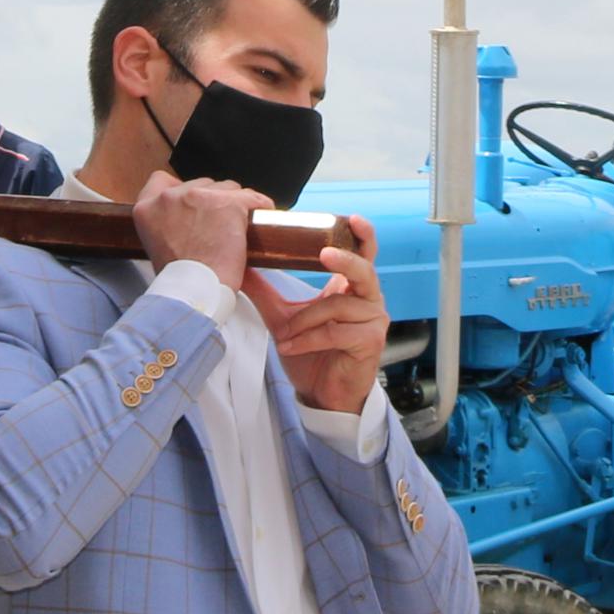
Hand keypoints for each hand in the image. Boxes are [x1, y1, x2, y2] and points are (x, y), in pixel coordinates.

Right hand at [133, 171, 266, 289]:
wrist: (196, 292)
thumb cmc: (179, 280)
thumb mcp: (156, 245)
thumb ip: (166, 223)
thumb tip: (187, 219)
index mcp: (146, 208)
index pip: (160, 180)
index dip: (179, 191)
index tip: (190, 203)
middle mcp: (170, 196)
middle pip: (200, 184)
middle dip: (210, 200)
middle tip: (216, 226)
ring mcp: (200, 197)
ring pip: (226, 188)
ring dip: (232, 204)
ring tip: (236, 228)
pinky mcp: (229, 204)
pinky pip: (252, 198)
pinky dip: (259, 206)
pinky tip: (262, 214)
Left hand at [247, 221, 384, 416]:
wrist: (322, 394)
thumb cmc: (312, 353)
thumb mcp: (284, 317)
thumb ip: (266, 292)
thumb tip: (240, 267)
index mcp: (351, 288)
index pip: (363, 254)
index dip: (363, 236)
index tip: (354, 219)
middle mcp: (367, 300)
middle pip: (364, 271)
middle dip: (345, 260)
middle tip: (324, 254)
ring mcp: (373, 321)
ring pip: (338, 307)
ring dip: (305, 320)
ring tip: (285, 333)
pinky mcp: (370, 342)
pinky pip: (335, 332)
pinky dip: (308, 339)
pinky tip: (290, 346)